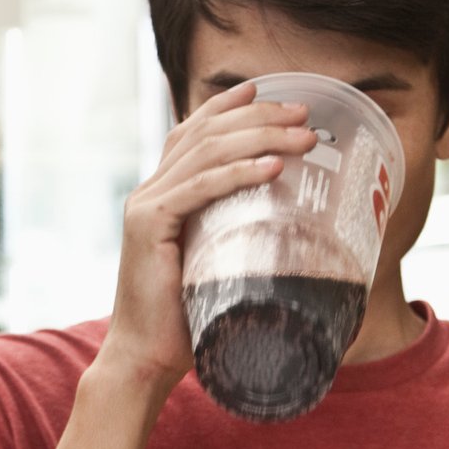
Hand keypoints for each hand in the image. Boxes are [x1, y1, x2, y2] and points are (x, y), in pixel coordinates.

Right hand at [100, 83, 317, 395]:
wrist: (145, 358)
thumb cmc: (186, 322)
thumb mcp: (215, 266)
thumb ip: (233, 239)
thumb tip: (286, 230)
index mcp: (160, 196)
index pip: (192, 133)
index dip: (229, 106)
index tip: (268, 90)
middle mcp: (148, 192)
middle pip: (204, 133)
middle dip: (258, 115)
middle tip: (304, 112)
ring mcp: (145, 206)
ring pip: (206, 152)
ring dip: (260, 137)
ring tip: (304, 135)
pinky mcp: (147, 226)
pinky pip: (199, 188)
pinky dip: (238, 173)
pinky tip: (271, 166)